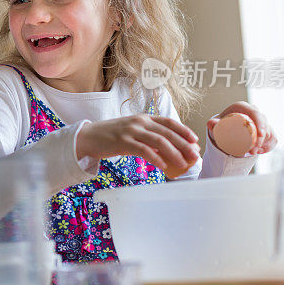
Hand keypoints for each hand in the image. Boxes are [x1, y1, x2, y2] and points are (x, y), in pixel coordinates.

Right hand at [76, 115, 200, 178]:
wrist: (89, 137)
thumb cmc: (112, 137)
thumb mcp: (133, 133)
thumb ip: (149, 138)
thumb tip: (168, 150)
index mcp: (144, 118)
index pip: (168, 122)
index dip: (183, 130)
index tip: (194, 140)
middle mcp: (139, 122)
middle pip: (167, 132)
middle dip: (183, 144)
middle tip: (194, 156)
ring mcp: (131, 131)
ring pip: (158, 140)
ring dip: (173, 152)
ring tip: (183, 163)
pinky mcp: (123, 142)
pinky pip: (144, 150)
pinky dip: (156, 158)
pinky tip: (163, 166)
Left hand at [207, 101, 276, 155]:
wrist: (224, 130)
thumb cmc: (221, 125)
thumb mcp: (216, 125)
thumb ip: (213, 124)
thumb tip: (212, 123)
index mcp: (243, 107)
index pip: (256, 113)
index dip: (261, 123)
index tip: (260, 135)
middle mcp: (254, 112)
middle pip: (264, 123)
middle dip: (262, 138)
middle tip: (252, 150)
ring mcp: (261, 121)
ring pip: (269, 131)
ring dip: (264, 143)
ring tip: (253, 153)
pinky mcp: (265, 130)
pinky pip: (272, 137)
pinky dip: (269, 145)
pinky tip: (261, 151)